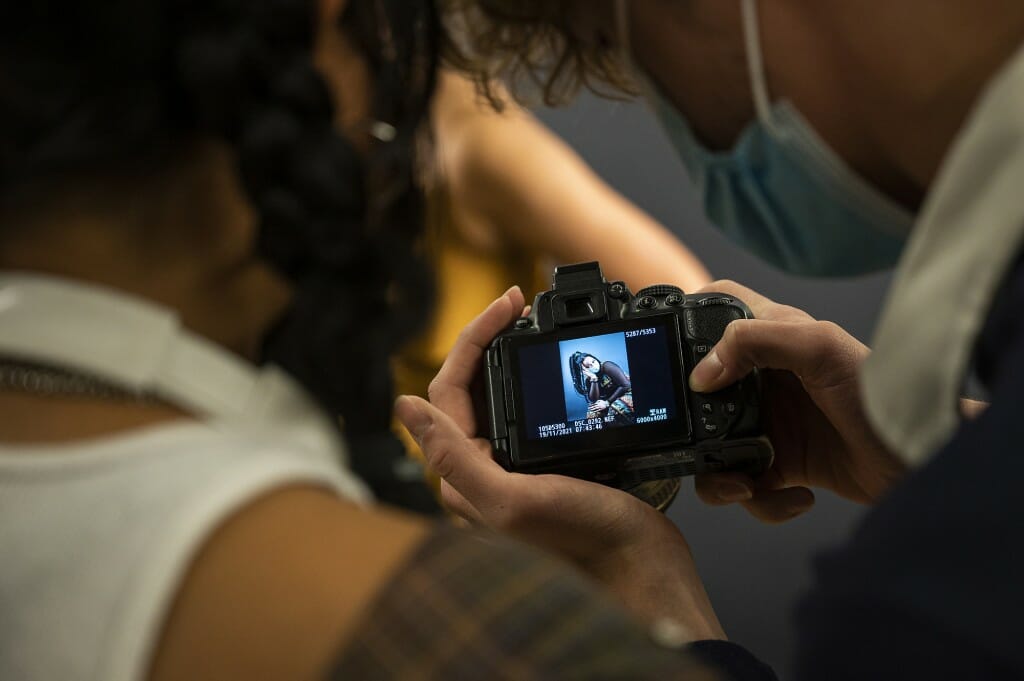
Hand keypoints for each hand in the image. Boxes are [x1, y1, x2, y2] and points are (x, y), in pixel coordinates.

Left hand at [395, 286, 724, 638]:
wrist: (638, 567)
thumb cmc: (579, 540)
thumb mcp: (511, 498)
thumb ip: (455, 454)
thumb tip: (405, 405)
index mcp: (466, 474)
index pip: (450, 391)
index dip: (473, 340)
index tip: (507, 304)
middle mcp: (484, 469)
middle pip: (471, 387)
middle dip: (488, 339)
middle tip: (519, 303)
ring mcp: (515, 466)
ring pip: (500, 396)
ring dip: (510, 355)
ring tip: (531, 324)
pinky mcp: (547, 465)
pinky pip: (529, 411)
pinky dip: (536, 380)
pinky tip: (555, 366)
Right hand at [689, 281, 905, 521]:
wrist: (921, 458)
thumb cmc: (881, 394)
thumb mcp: (818, 347)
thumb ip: (755, 341)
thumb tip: (703, 374)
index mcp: (770, 337)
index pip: (715, 312)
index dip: (686, 326)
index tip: (672, 356)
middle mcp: (761, 379)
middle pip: (697, 391)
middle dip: (689, 423)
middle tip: (701, 441)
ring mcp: (766, 423)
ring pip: (710, 448)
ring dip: (718, 477)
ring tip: (745, 485)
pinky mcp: (778, 465)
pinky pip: (743, 486)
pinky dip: (759, 501)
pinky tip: (793, 496)